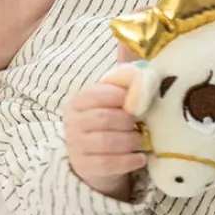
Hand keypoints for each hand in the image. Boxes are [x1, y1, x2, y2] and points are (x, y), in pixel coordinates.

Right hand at [64, 81, 146, 198]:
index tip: (134, 101)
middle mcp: (73, 123)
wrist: (94, 161)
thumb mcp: (112, 101)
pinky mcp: (85, 168)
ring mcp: (76, 146)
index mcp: (79, 102)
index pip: (94, 93)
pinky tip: (140, 158)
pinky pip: (109, 163)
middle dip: (128, 121)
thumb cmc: (109, 124)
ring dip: (131, 140)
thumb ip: (122, 78)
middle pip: (104, 118)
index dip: (117, 96)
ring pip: (108, 141)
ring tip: (141, 141)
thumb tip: (132, 46)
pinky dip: (129, 160)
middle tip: (140, 123)